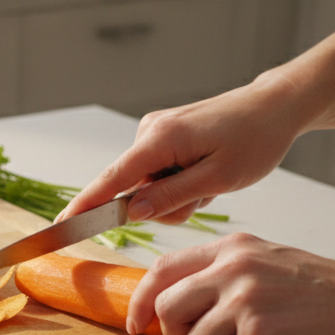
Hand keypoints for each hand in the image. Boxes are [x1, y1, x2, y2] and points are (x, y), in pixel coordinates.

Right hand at [59, 77, 307, 224]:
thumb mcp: (217, 178)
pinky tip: (207, 169)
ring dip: (179, 192)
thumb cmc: (255, 139)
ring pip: (150, 184)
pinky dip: (182, 180)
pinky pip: (161, 172)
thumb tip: (130, 212)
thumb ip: (171, 197)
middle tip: (207, 192)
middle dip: (166, 203)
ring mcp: (155, 132)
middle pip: (135, 189)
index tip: (59, 227)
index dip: (85, 206)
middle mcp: (149, 132)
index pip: (110, 180)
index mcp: (159, 140)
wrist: (275, 107)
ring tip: (212, 177)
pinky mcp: (164, 135)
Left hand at [128, 233, 334, 334]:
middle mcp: (232, 268)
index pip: (162, 268)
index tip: (137, 322)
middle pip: (167, 309)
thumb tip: (176, 304)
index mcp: (231, 248)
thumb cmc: (329, 292)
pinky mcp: (259, 333)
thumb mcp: (268, 262)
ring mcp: (244, 300)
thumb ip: (223, 274)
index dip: (141, 300)